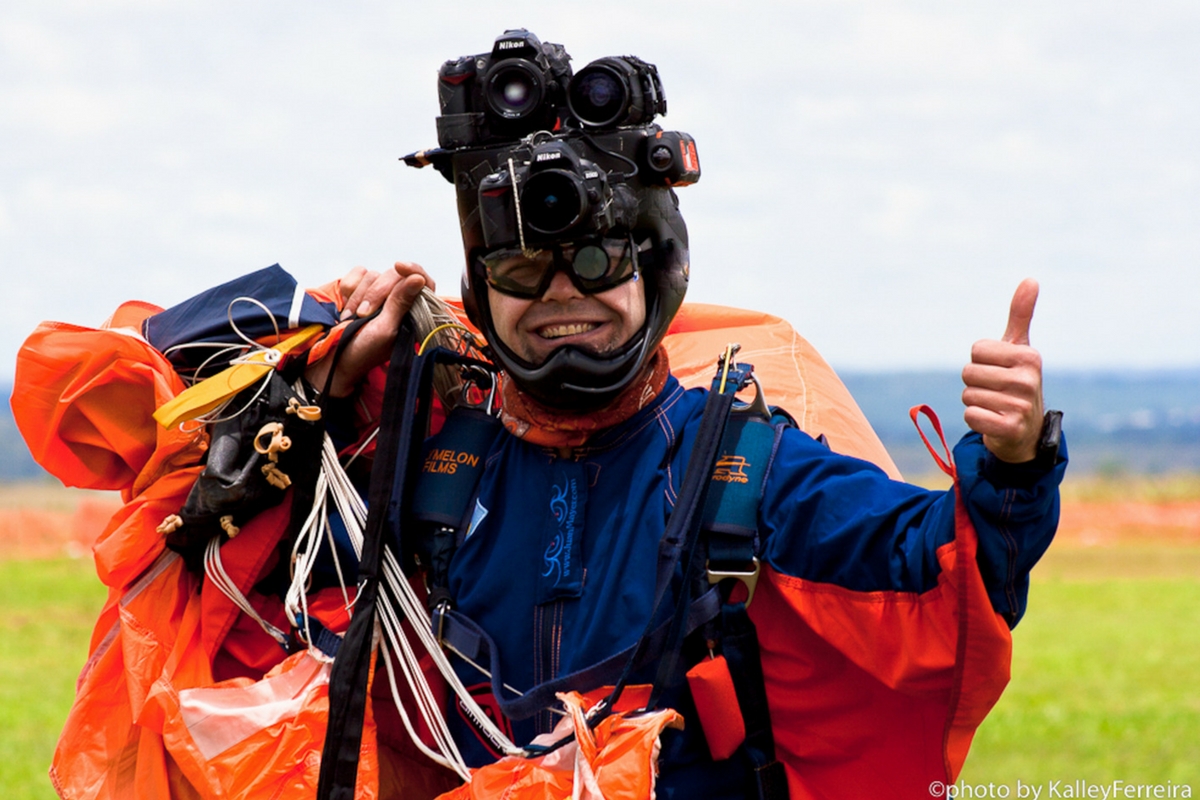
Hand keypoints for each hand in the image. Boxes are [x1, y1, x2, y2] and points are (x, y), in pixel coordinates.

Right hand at [306, 261, 435, 397]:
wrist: (331, 359)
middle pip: (394, 276)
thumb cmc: (362, 351)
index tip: (399, 266)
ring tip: (351, 317)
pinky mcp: (358, 290)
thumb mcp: (385, 329)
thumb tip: (418, 278)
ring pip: (373, 275)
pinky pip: (357, 274)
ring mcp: (376, 295)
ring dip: (358, 296)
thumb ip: (401, 302)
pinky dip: (349, 288)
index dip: (413, 270)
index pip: (423, 282)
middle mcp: (396, 301)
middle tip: (363, 314)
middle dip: (375, 293)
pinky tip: (345, 306)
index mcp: (411, 313)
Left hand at [961, 278, 1044, 462]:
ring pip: (967, 396)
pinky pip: (970, 416)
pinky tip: (993, 420)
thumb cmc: (1016, 382)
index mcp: (1029, 356)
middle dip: (975, 383)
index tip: (997, 370)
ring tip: (995, 405)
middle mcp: (1029, 380)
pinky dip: (975, 419)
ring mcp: (1021, 406)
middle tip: (995, 391)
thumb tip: (1030, 279)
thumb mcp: (1019, 348)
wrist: (1026, 430)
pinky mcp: (1011, 428)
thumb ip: (1020, 315)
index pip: (976, 350)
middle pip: (968, 373)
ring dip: (975, 402)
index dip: (980, 361)